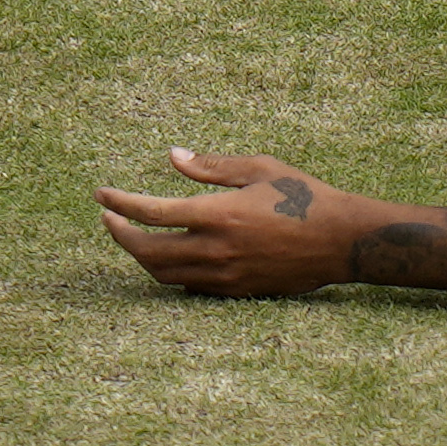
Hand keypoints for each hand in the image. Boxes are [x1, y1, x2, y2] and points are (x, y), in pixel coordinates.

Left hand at [95, 150, 370, 296]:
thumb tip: (174, 155)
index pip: (151, 212)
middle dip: (120, 234)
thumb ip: (214, 165)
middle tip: (109, 220)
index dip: (120, 203)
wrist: (344, 240)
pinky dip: (171, 272)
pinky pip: (189, 286)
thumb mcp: (262, 169)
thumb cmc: (306, 197)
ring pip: (163, 273)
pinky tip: (173, 257)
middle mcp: (216, 249)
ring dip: (142, 256)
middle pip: (147, 250)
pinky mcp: (236, 289)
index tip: (102, 196)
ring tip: (136, 239)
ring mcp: (225, 274)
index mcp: (220, 214)